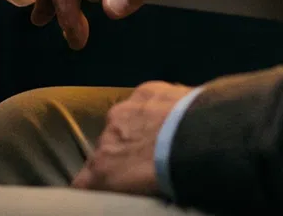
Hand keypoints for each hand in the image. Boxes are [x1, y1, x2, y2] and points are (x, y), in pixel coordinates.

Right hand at [72, 81, 191, 194]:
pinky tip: (173, 116)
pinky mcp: (147, 90)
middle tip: (148, 161)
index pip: (83, 182)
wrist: (199, 139)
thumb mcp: (142, 193)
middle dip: (123, 152)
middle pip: (108, 146)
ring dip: (139, 129)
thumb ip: (124, 187)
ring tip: (164, 138)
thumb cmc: (172, 176)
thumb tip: (129, 184)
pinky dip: (155, 107)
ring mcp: (125, 110)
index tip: (109, 186)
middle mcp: (106, 136)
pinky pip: (146, 101)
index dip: (95, 183)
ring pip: (126, 121)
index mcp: (102, 168)